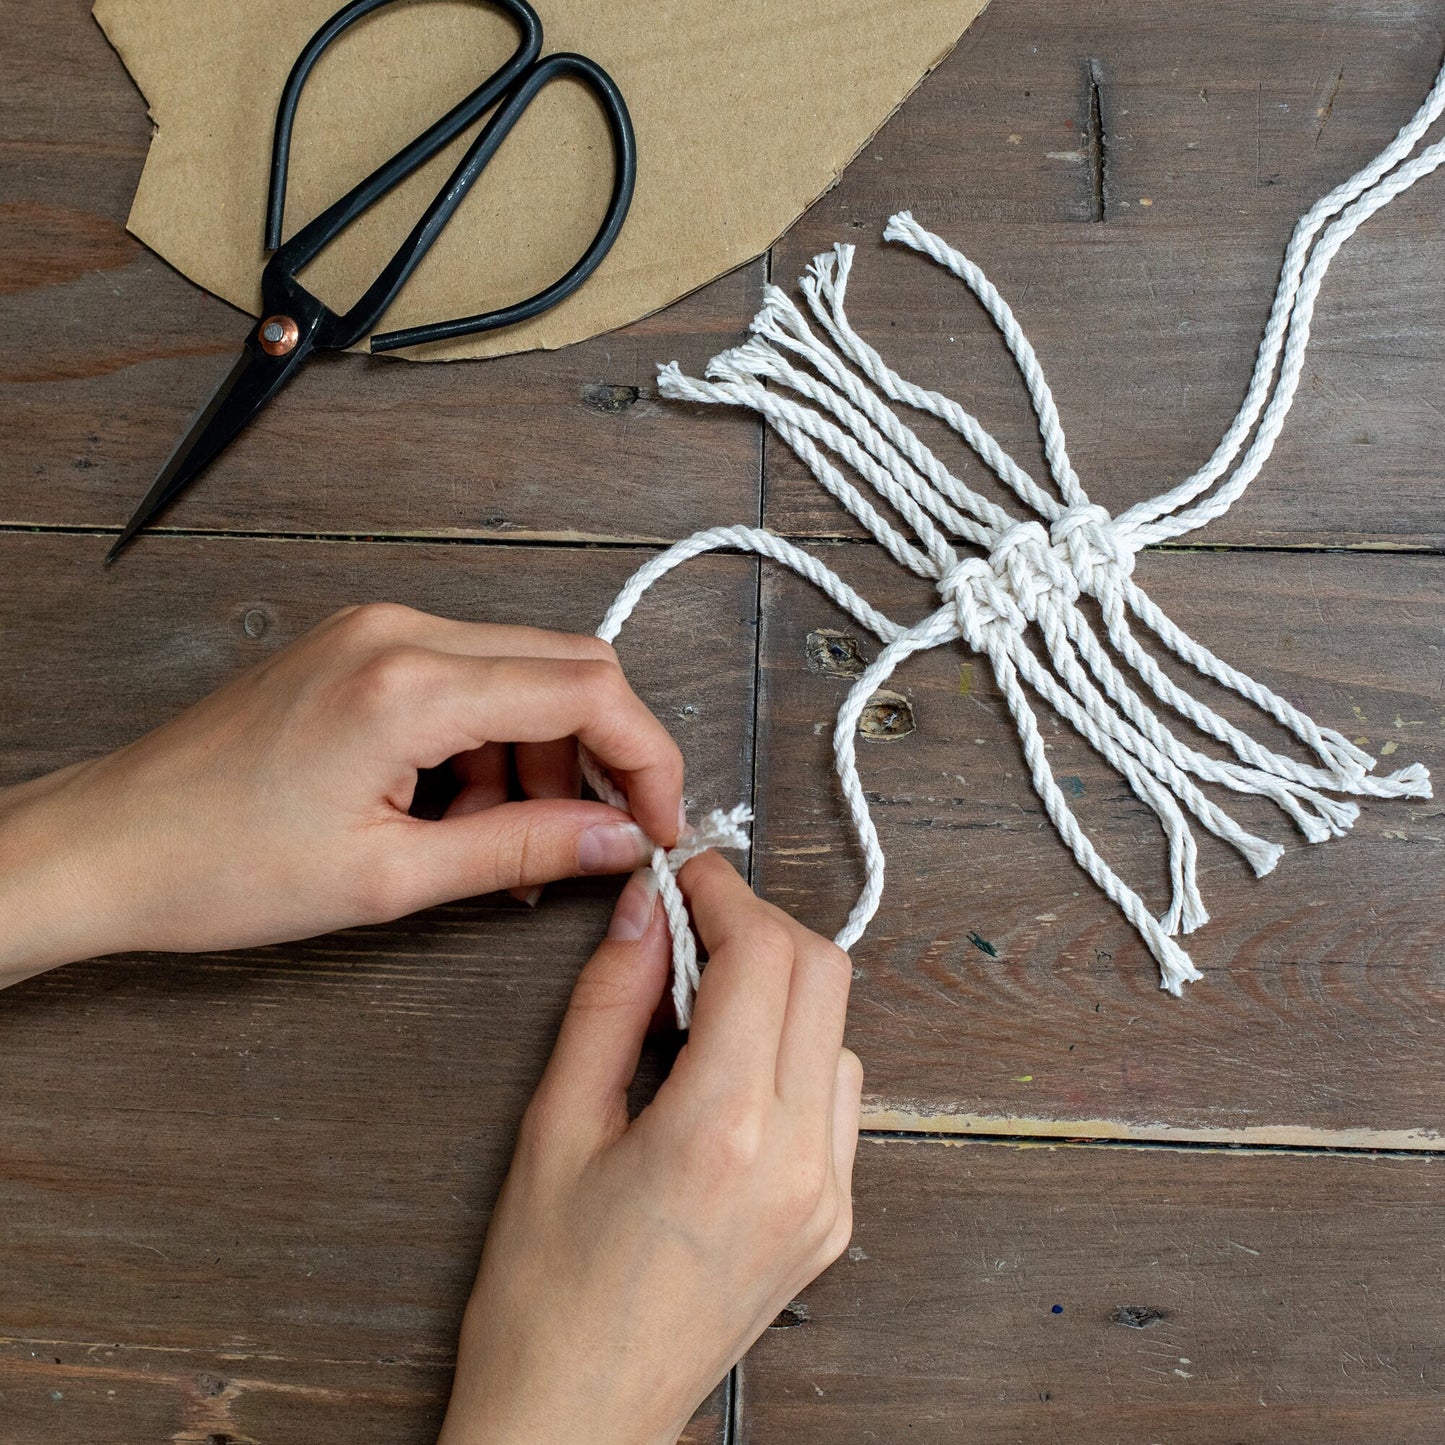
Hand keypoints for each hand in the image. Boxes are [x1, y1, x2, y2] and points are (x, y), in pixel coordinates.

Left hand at [0, 603, 682, 984]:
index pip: (587, 687)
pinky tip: (464, 811)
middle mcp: (402, 629)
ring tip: (510, 844)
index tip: (660, 823)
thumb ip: (521, 847)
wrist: (109, 843)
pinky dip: (491, 743)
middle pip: (567, 666)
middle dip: (602, 755)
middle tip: (603, 837)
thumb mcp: (391, 878)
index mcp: (411, 682)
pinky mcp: (361, 645)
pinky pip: (467, 679)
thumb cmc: (223, 867)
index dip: (647, 756)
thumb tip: (619, 840)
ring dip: (542, 756)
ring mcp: (377, 629)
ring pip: (520, 673)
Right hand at [439, 852, 862, 1444]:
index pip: (764, 956)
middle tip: (691, 925)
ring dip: (779, 992)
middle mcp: (798, 1160)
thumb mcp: (554, 1128)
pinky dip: (791, 1054)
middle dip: (760, 927)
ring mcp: (829, 1197)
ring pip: (839, 1032)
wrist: (578, 1423)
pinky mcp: (834, 1222)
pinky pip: (836, 1097)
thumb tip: (646, 909)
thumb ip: (609, 1002)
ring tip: (696, 1009)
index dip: (724, 892)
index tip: (684, 876)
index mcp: (721, 1131)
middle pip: (823, 975)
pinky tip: (726, 1074)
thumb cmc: (544, 1293)